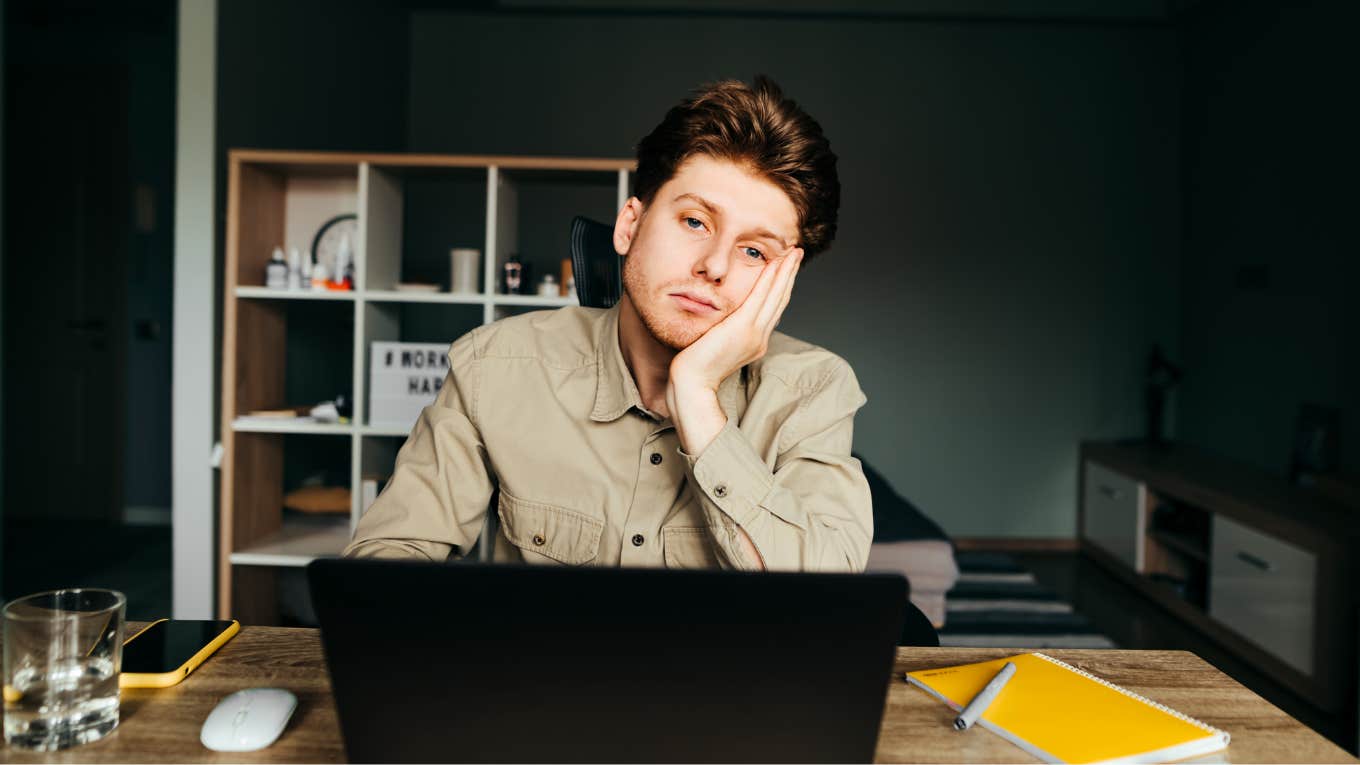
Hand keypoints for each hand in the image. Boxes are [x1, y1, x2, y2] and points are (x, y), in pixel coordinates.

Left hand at [666, 247, 802, 454]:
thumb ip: (724, 332)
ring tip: (794, 252)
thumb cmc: (695, 368)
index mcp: (755, 342)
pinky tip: (776, 263)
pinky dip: (770, 279)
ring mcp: (754, 334)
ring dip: (786, 271)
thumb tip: (722, 320)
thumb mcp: (715, 346)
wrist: (692, 384)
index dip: (782, 287)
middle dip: (790, 275)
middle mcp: (760, 338)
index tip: (786, 269)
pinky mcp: (743, 328)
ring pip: (776, 296)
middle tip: (797, 253)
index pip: (773, 309)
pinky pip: (761, 298)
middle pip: (780, 300)